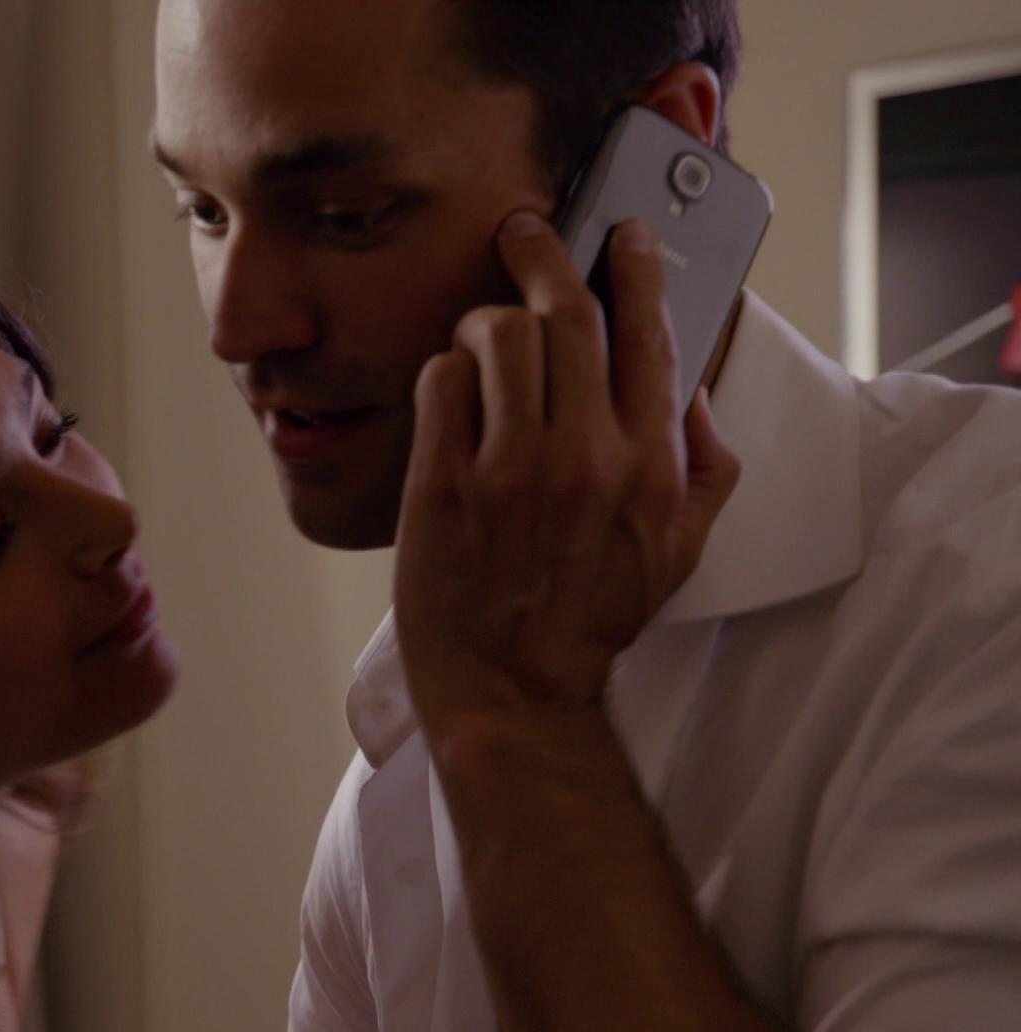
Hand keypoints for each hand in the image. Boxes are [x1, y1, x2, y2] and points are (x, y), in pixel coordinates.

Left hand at [392, 211, 740, 743]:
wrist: (513, 689)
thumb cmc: (590, 616)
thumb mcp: (678, 549)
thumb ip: (703, 466)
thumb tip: (695, 389)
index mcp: (652, 467)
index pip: (651, 335)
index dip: (637, 268)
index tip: (625, 235)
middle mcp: (585, 457)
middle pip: (568, 315)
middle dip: (546, 253)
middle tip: (526, 231)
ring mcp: (510, 468)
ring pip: (497, 333)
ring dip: (486, 318)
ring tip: (483, 335)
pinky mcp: (443, 482)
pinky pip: (440, 381)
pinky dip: (444, 372)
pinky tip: (452, 393)